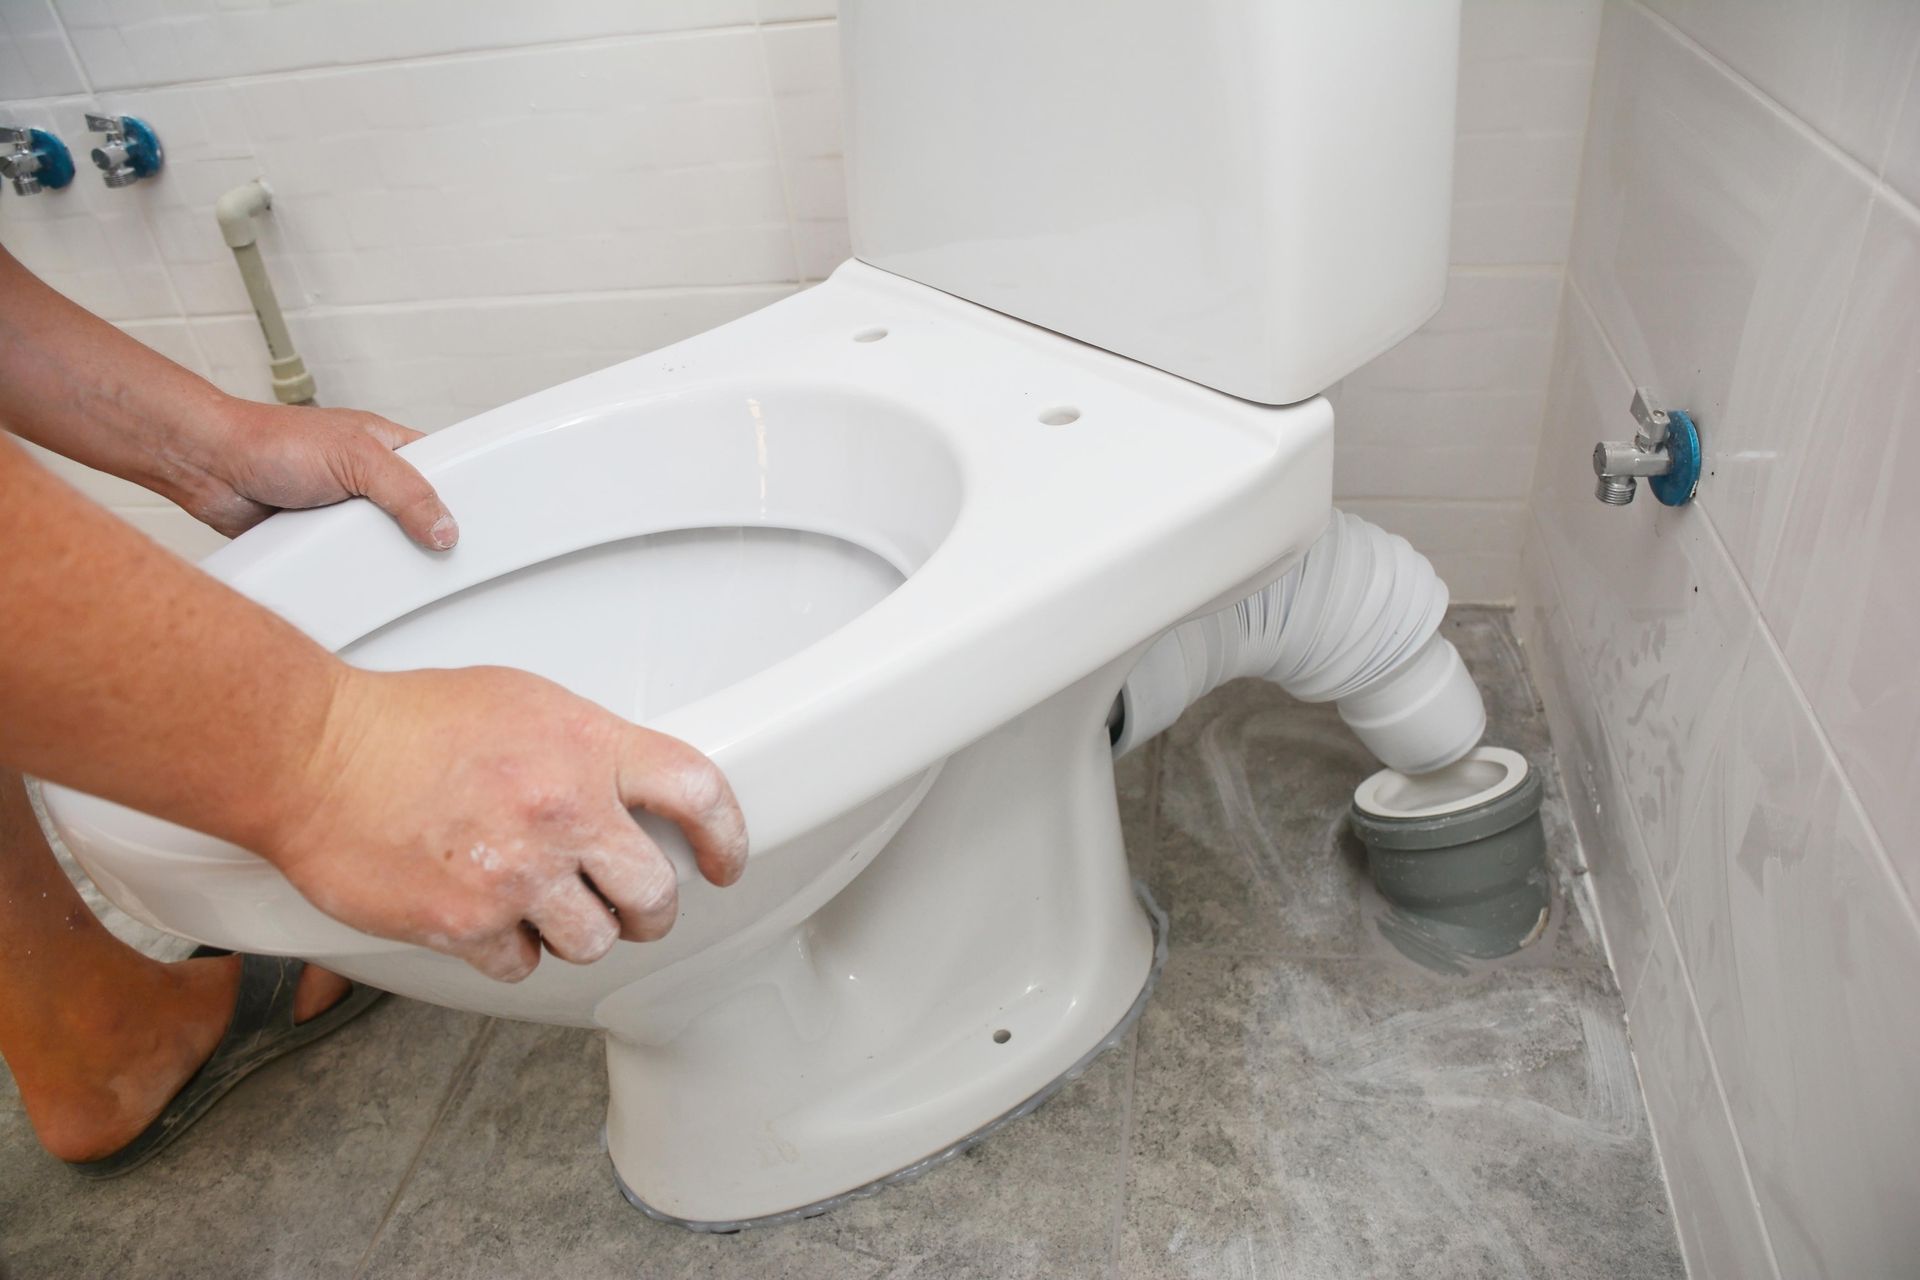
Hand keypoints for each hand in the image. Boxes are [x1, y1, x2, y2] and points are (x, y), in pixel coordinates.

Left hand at [182, 399, 457, 550]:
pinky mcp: (321, 540)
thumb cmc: (272, 441)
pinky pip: (350, 563)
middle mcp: (371, 480)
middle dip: (425, 537)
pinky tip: (361, 581)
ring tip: (402, 574)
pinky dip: (353, 573)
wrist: (210, 468)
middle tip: (443, 559)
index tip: (477, 528)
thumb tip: (444, 528)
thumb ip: (406, 491)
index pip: (443, 473)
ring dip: (384, 558)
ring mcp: (347, 512)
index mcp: (390, 447)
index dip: (462, 498)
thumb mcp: (356, 458)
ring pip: (385, 545)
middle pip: (419, 517)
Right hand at [266, 665, 747, 981]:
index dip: (727, 837)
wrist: (311, 754)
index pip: (700, 793)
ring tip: (547, 908)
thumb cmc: (405, 720)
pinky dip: (510, 952)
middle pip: (656, 892)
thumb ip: (586, 747)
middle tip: (634, 907)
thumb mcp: (523, 701)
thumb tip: (626, 788)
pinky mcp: (466, 923)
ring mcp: (518, 872)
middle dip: (651, 909)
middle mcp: (564, 810)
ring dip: (579, 933)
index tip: (724, 861)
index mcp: (587, 746)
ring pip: (595, 941)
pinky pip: (522, 964)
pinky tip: (488, 920)